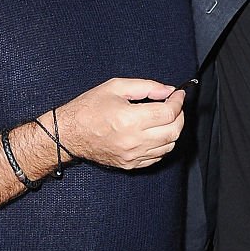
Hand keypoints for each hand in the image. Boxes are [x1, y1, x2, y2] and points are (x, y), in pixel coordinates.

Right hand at [57, 78, 185, 169]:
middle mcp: (134, 141)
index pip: (168, 113)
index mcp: (130, 119)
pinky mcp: (131, 164)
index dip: (178, 102)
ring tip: (165, 118)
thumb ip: (146, 87)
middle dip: (179, 116)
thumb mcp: (116, 87)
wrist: (70, 134)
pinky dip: (163, 144)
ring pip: (169, 146)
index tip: (178, 95)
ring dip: (173, 130)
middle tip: (174, 105)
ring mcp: (133, 156)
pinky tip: (156, 133)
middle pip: (174, 131)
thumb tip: (168, 91)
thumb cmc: (89, 108)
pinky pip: (157, 157)